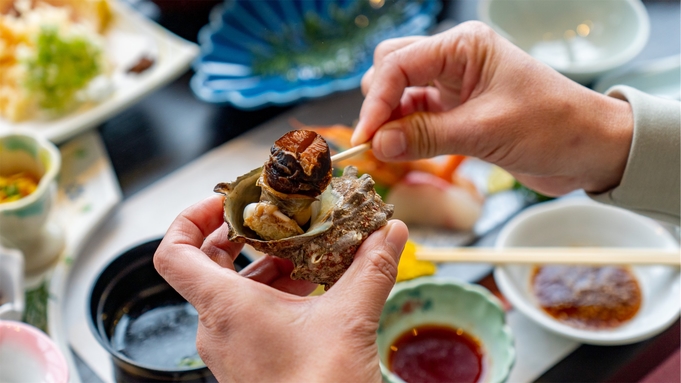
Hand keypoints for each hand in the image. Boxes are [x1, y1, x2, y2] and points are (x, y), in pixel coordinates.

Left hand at [154, 196, 408, 382]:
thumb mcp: (351, 319)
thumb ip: (372, 268)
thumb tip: (392, 233)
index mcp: (225, 307)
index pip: (174, 252)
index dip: (191, 217)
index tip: (226, 203)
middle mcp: (217, 327)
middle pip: (205, 264)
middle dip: (240, 236)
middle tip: (273, 218)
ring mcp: (229, 347)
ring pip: (232, 290)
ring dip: (264, 264)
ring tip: (306, 252)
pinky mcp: (247, 361)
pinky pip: (248, 314)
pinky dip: (273, 293)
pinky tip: (313, 288)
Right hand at [352, 21, 633, 195]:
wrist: (590, 149)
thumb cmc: (552, 127)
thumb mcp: (486, 132)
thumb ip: (427, 137)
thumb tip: (378, 144)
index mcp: (464, 47)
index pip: (399, 63)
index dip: (376, 100)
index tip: (365, 137)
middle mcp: (454, 60)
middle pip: (391, 69)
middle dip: (378, 103)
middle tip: (375, 142)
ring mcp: (453, 86)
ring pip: (399, 93)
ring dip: (389, 119)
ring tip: (389, 149)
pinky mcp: (455, 111)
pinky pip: (415, 116)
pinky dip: (403, 132)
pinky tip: (402, 150)